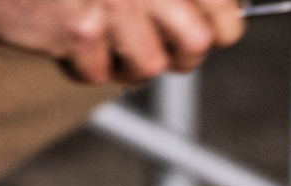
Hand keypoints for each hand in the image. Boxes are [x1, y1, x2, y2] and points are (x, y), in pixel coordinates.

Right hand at [0, 0, 244, 83]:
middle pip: (196, 44)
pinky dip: (80, 65)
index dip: (219, 26)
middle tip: (150, 42)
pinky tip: (63, 36)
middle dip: (176, 54)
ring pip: (151, 65)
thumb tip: (226, 18)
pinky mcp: (81, 27)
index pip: (226, 10)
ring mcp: (116, 1)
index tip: (204, 27)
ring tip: (100, 37)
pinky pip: (100, 73)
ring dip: (125, 62)